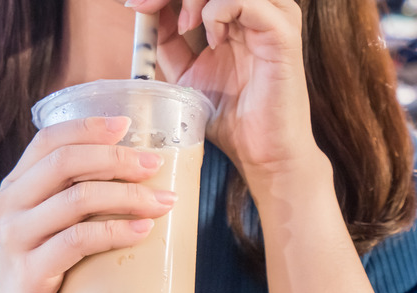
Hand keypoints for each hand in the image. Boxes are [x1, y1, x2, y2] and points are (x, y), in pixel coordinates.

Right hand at [0, 116, 175, 292]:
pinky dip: (115, 231)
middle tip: (155, 165)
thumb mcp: (57, 223)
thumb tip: (143, 169)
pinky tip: (142, 230)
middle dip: (117, 159)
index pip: (49, 140)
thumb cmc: (49, 267)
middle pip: (65, 163)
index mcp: (17, 185)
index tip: (128, 125)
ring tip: (162, 202)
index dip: (88, 127)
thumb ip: (79, 194)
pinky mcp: (30, 272)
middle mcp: (10, 204)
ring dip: (127, 196)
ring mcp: (16, 238)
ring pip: (76, 199)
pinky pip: (77, 241)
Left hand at [129, 0, 319, 177]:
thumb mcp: (187, 73)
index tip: (134, 4)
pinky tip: (213, 42)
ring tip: (186, 27)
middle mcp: (261, 8)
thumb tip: (144, 10)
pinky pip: (247, 0)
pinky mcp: (283, 34)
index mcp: (240, 13)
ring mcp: (275, 18)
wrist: (260, 154)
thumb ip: (170, 42)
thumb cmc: (231, 118)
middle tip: (148, 7)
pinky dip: (218, 12)